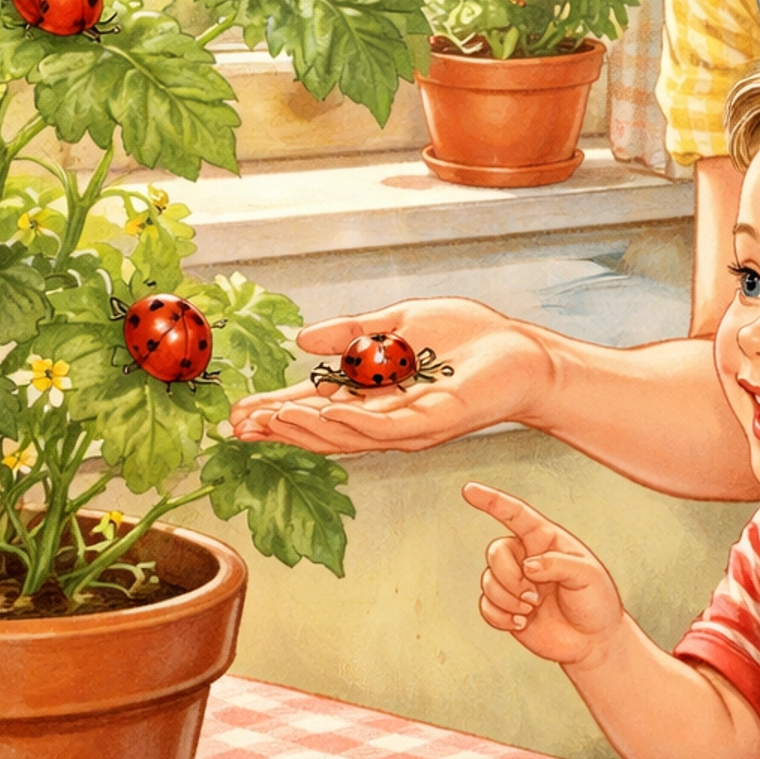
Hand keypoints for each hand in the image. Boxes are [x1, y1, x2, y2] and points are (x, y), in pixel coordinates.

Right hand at [229, 300, 552, 454]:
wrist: (523, 352)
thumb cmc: (469, 338)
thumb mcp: (397, 323)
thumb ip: (352, 332)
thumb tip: (302, 340)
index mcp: (375, 395)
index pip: (316, 407)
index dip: (278, 410)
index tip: (239, 413)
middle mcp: (385, 418)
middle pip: (323, 429)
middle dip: (279, 427)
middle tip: (237, 425)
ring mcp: (407, 425)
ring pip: (346, 435)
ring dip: (304, 429)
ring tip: (266, 420)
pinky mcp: (432, 422)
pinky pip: (383, 427)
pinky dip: (348, 423)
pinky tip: (320, 415)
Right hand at [462, 480, 624, 665]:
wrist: (592, 640)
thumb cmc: (596, 601)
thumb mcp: (588, 576)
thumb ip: (558, 563)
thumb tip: (527, 566)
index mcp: (546, 540)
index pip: (515, 514)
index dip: (491, 500)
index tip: (468, 489)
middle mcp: (525, 557)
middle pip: (495, 552)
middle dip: (509, 577)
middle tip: (534, 597)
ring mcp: (514, 583)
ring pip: (488, 581)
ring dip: (509, 600)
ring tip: (533, 609)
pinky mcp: (506, 607)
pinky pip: (485, 607)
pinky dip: (500, 617)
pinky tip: (522, 623)